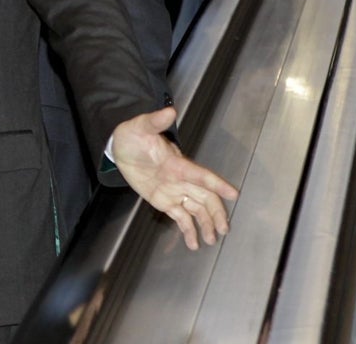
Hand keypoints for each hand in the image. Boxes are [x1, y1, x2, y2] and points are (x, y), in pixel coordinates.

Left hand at [112, 106, 238, 249]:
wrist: (121, 147)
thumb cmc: (133, 135)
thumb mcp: (140, 126)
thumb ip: (154, 121)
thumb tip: (169, 111)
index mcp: (178, 164)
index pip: (201, 175)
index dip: (217, 184)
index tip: (234, 194)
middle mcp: (181, 179)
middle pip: (205, 198)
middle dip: (216, 213)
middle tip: (224, 229)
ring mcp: (174, 191)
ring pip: (197, 209)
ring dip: (206, 224)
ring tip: (212, 240)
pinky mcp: (165, 200)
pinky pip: (180, 217)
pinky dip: (188, 230)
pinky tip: (193, 243)